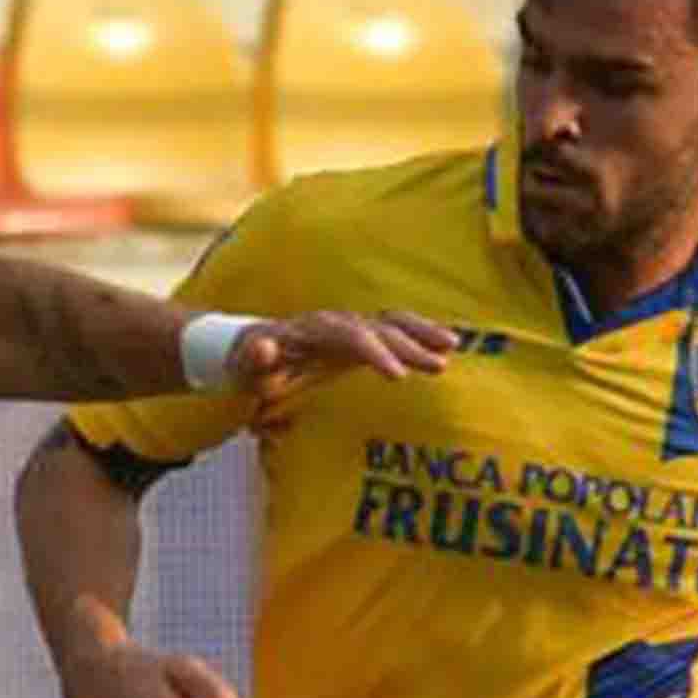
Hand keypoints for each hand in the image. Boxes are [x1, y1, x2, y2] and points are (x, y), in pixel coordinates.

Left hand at [227, 308, 455, 430]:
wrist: (250, 350)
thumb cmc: (248, 364)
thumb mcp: (245, 366)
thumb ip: (254, 359)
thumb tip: (263, 346)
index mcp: (313, 330)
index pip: (351, 335)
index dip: (376, 353)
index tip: (398, 375)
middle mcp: (336, 322)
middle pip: (378, 328)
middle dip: (409, 346)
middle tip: (437, 367)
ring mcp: (349, 327)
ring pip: (391, 322)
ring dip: (422, 332)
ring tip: (452, 346)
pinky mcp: (359, 336)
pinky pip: (394, 330)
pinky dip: (419, 334)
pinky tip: (446, 346)